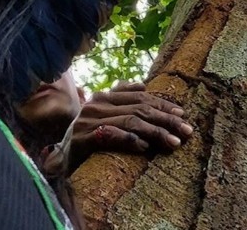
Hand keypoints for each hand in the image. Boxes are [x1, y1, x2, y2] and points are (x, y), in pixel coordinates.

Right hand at [58, 82, 191, 172]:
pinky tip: (145, 148)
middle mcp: (96, 104)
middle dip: (166, 119)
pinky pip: (112, 136)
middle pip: (140, 109)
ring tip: (174, 143)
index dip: (163, 104)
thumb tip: (143, 85)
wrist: (59, 160)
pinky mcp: (83, 138)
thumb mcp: (103, 115)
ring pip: (131, 122)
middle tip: (187, 130)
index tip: (183, 114)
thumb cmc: (86, 137)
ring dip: (156, 132)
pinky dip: (131, 140)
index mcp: (104, 96)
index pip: (140, 97)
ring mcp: (89, 121)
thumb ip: (121, 99)